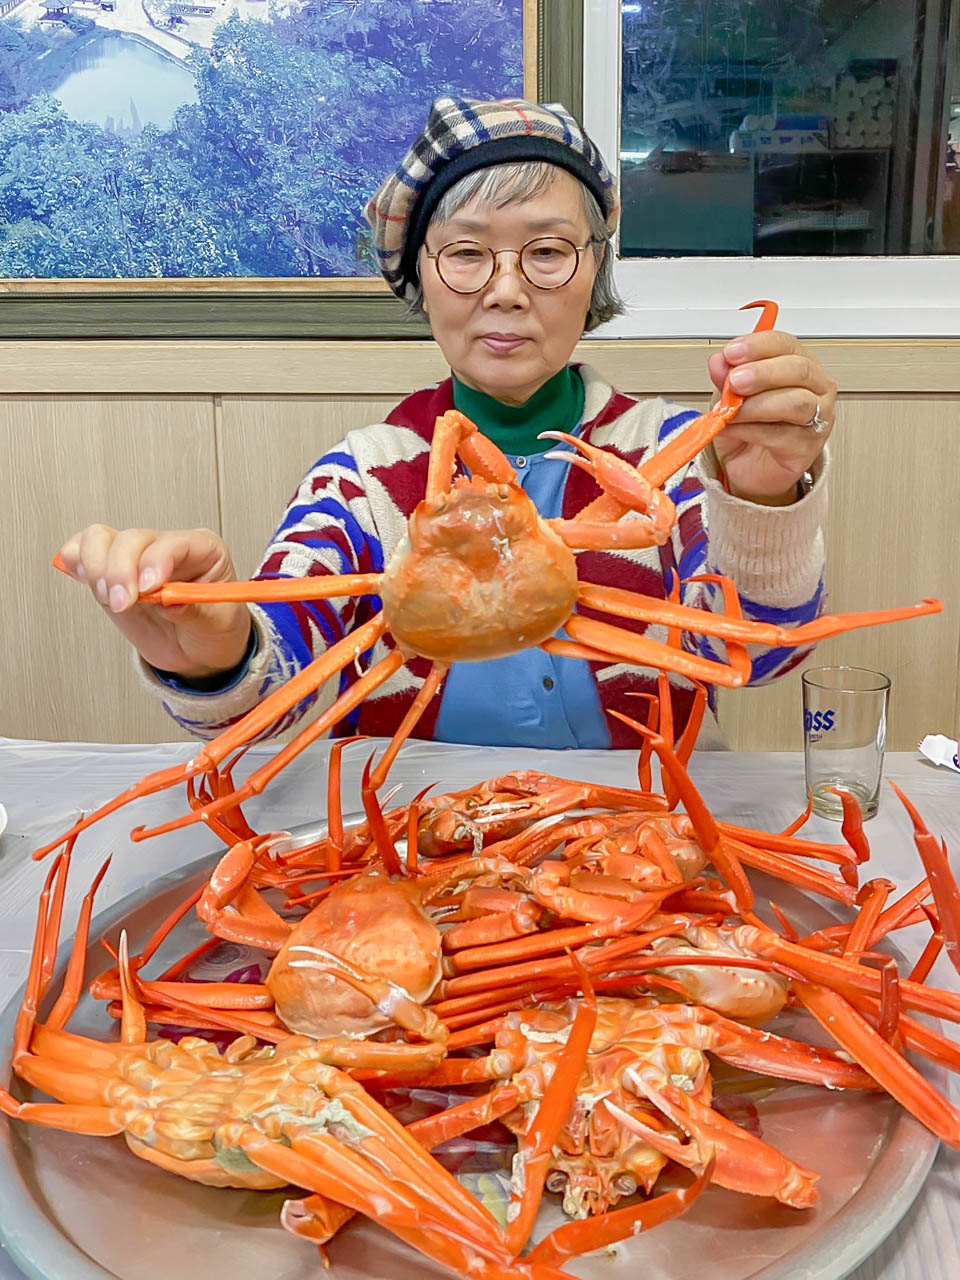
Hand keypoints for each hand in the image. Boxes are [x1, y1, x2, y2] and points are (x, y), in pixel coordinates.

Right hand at [57, 526, 251, 676]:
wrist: (198, 651)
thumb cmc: (214, 629)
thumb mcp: (217, 625)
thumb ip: (193, 611)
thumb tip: (168, 601)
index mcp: (203, 550)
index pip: (175, 542)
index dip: (157, 560)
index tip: (148, 588)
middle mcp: (165, 547)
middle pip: (133, 539)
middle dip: (121, 571)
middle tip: (123, 603)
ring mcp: (135, 558)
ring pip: (101, 538)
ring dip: (97, 568)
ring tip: (110, 598)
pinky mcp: (110, 572)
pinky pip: (83, 551)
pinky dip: (77, 562)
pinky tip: (87, 581)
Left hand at [707, 329, 835, 504]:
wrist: (750, 468)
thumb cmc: (749, 426)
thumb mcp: (730, 395)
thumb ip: (726, 376)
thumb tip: (718, 362)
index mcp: (799, 364)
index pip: (786, 344)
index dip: (758, 345)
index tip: (732, 352)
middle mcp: (816, 388)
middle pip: (798, 370)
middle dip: (762, 373)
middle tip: (734, 381)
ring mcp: (817, 417)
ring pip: (796, 403)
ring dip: (757, 405)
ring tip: (730, 411)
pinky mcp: (807, 447)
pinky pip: (781, 435)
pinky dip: (750, 430)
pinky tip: (733, 429)